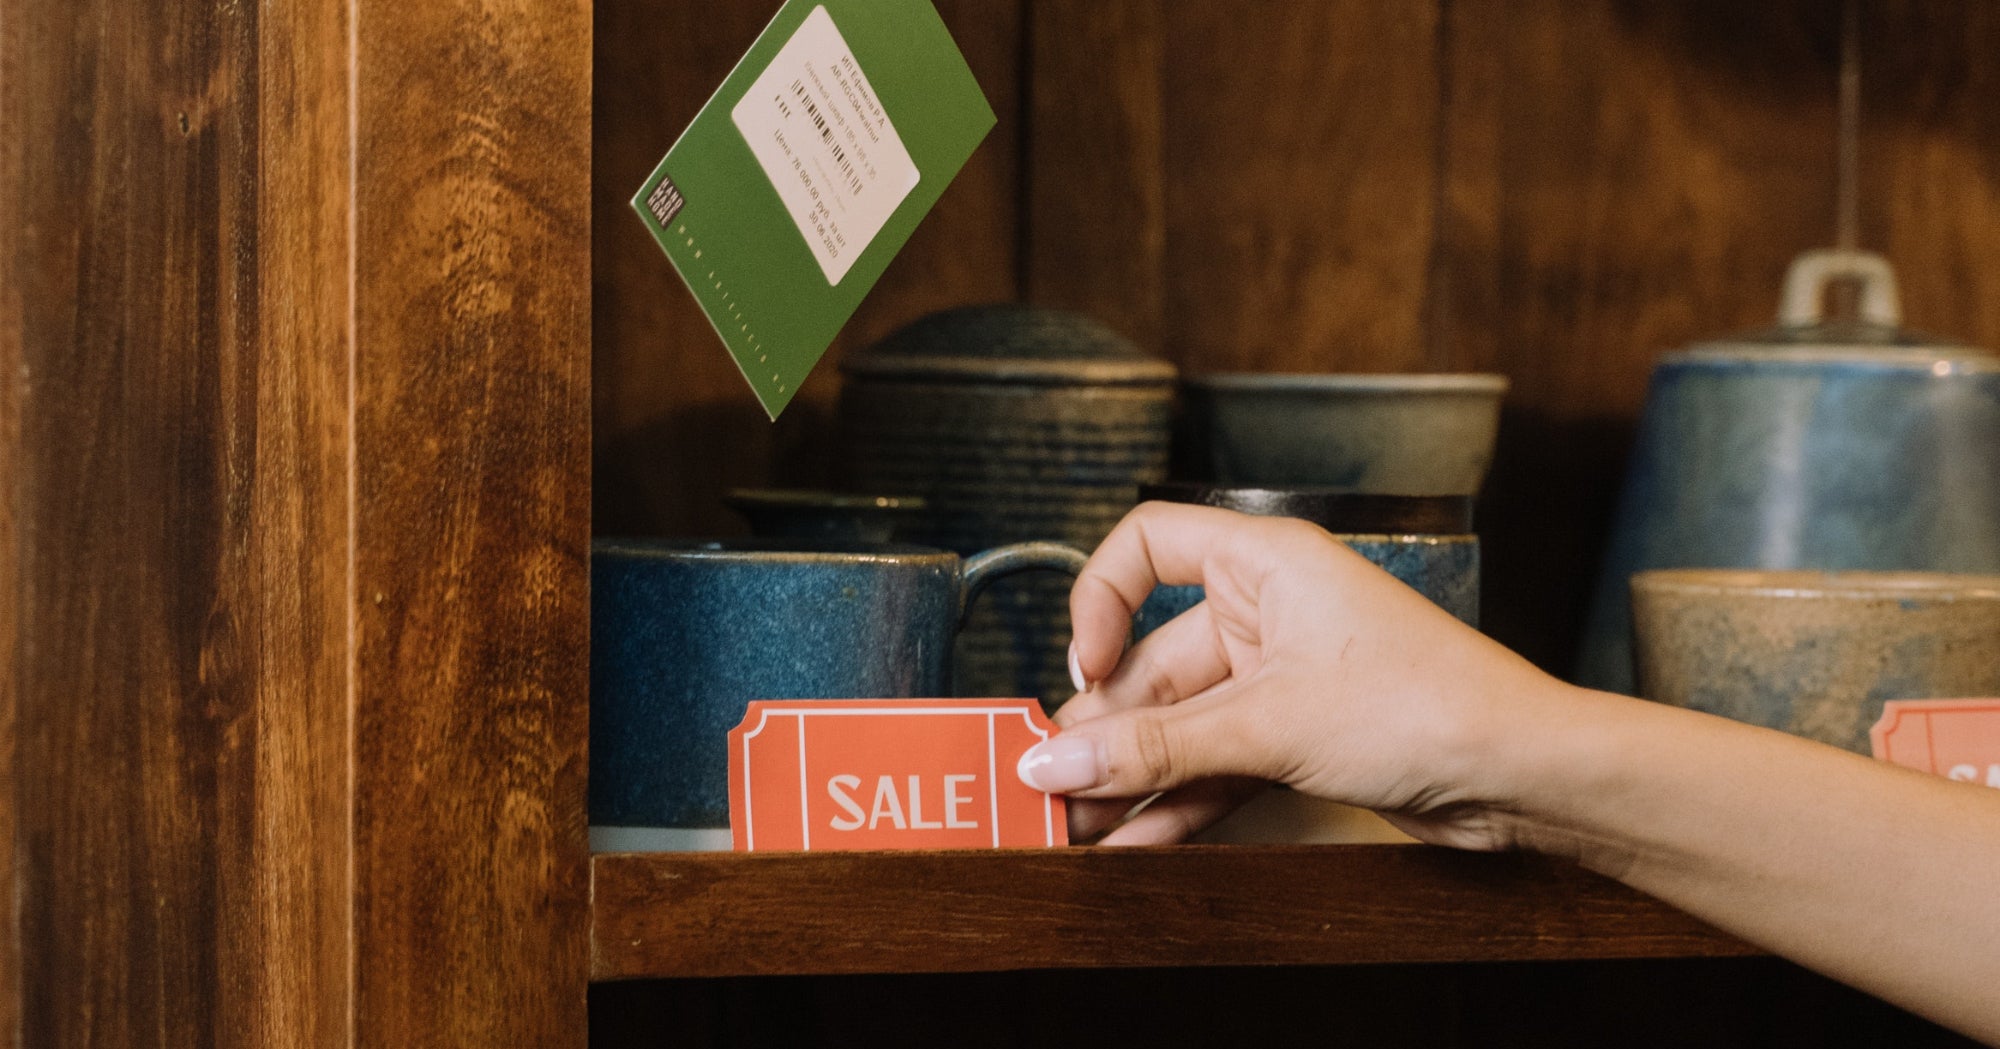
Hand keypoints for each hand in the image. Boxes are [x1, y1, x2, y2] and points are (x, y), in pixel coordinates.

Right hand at [1015, 501, 1568, 846]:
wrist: (1522, 775)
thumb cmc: (1427, 705)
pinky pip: (1215, 764)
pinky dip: (1177, 801)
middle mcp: (1268, 609)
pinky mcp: (1298, 736)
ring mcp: (1282, 678)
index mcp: (1264, 562)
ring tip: (1077, 827)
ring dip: (1132, 776)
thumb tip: (1056, 758)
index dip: (1099, 601)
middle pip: (1153, 659)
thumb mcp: (1268, 725)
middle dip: (1104, 728)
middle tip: (1051, 783)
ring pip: (1181, 724)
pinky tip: (1134, 843)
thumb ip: (1154, 748)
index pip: (1147, 545)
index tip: (1085, 670)